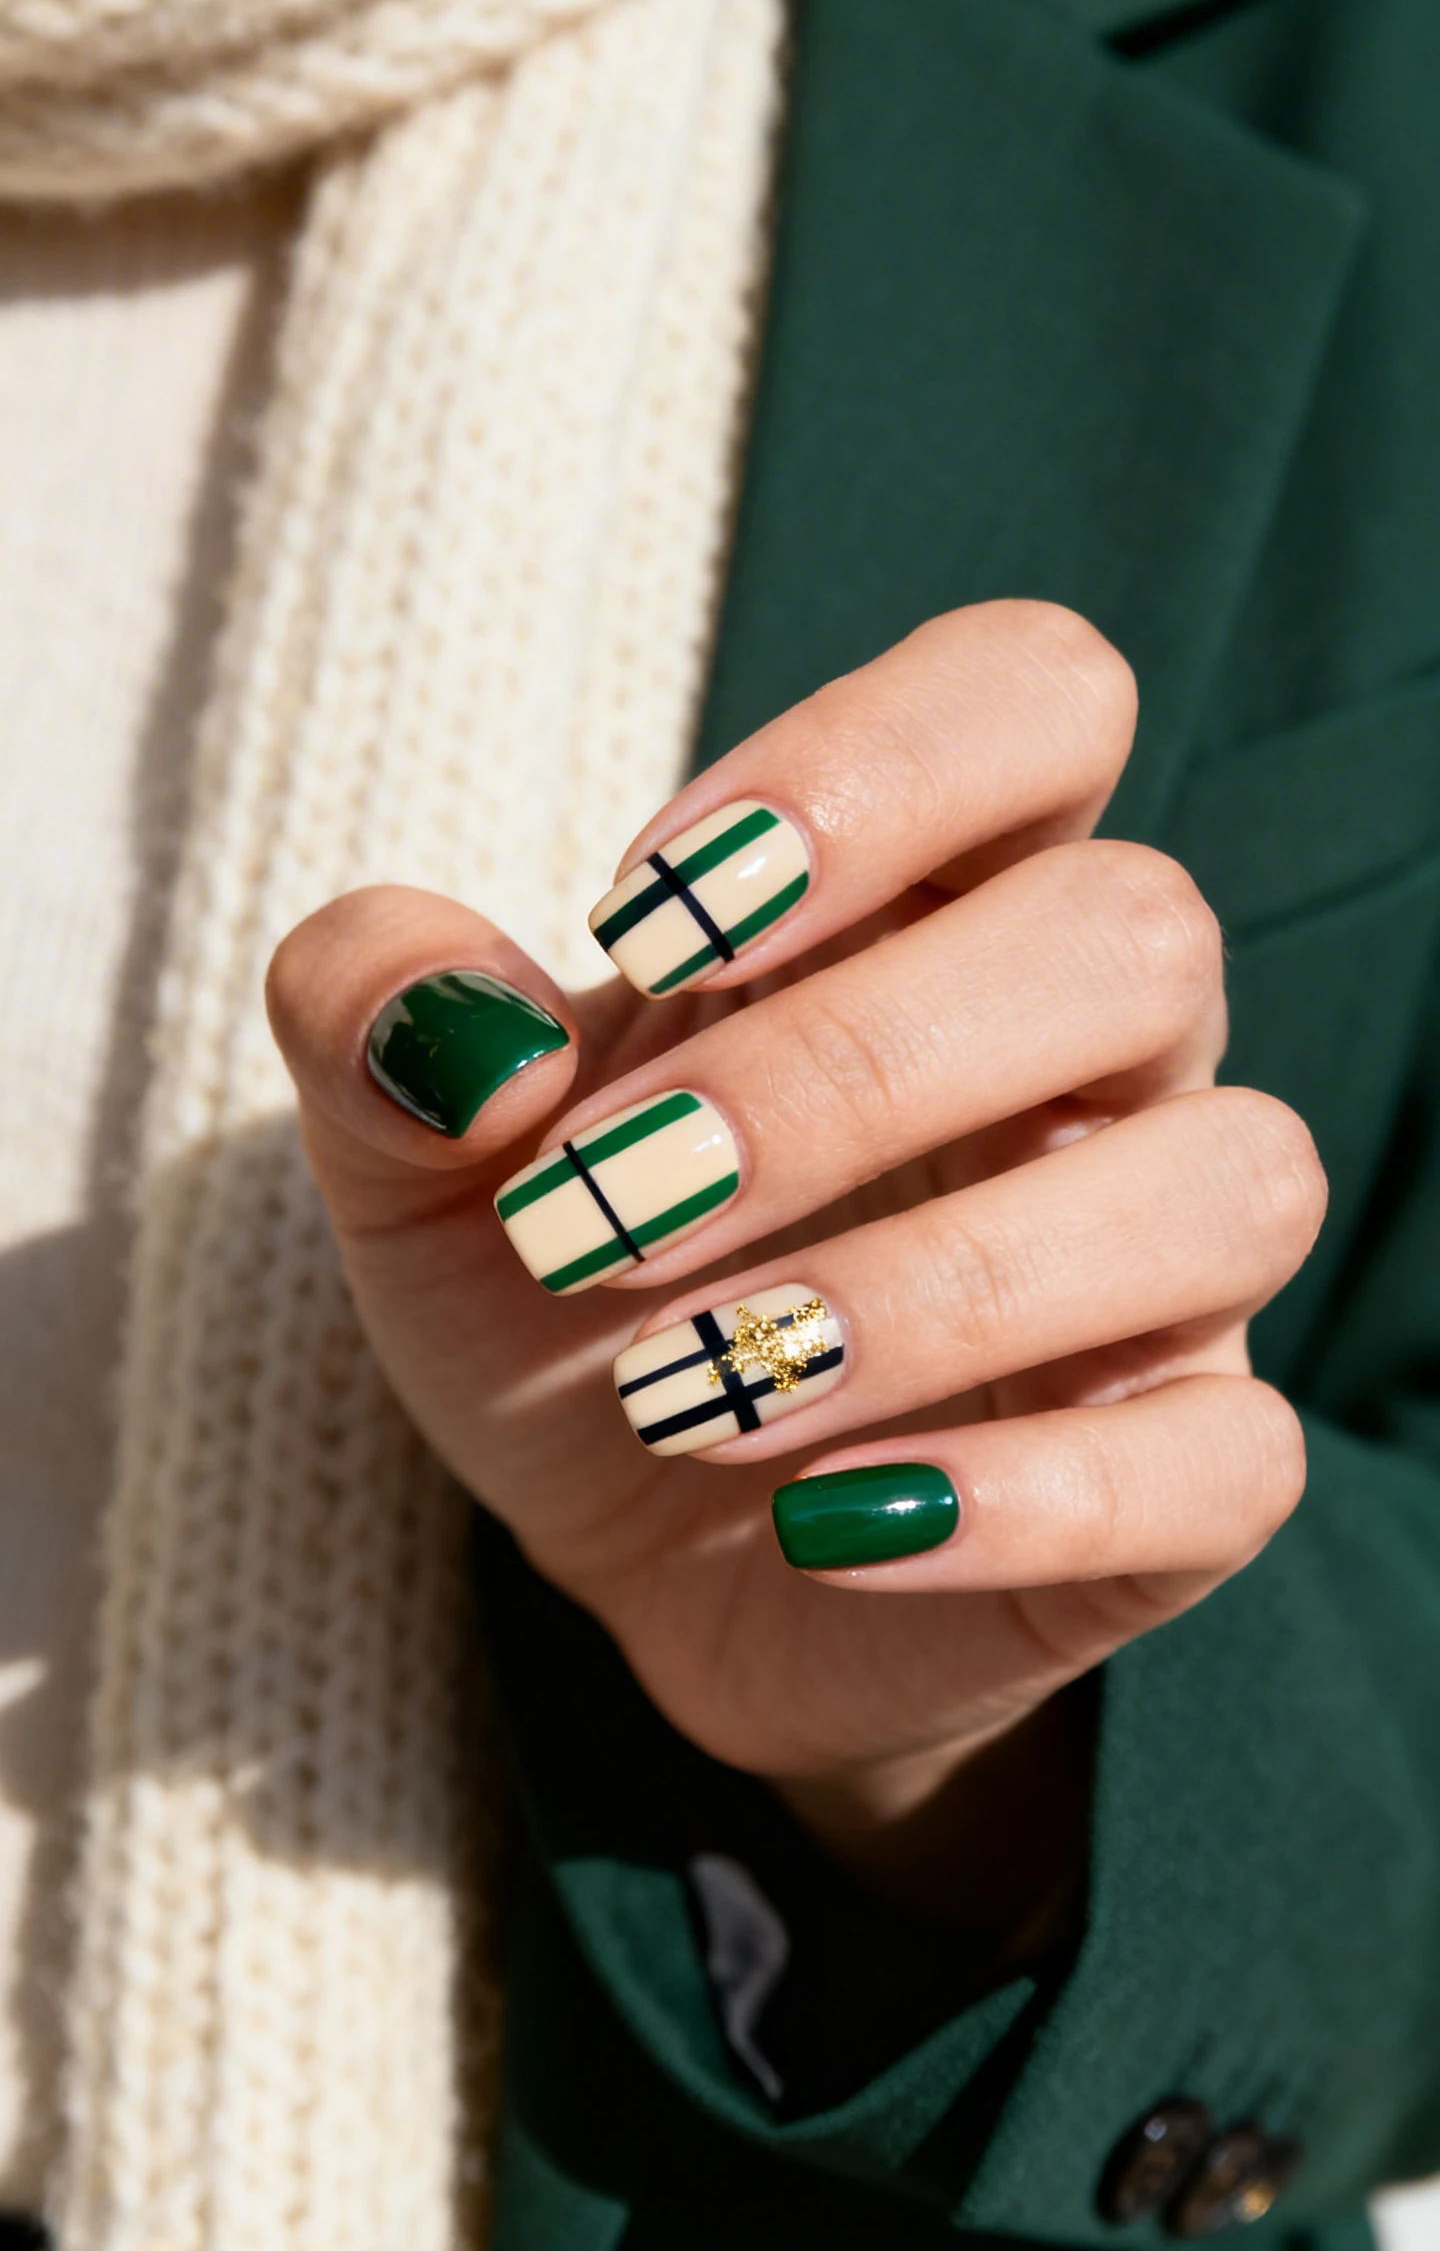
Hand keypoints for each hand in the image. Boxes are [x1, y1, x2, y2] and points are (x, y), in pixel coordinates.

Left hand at [267, 603, 1321, 1922]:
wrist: (635, 1556)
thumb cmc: (566, 1298)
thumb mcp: (414, 1156)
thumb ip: (376, 1014)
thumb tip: (461, 1026)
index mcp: (936, 900)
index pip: (1036, 694)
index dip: (869, 765)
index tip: (645, 917)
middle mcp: (1097, 1051)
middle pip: (1131, 933)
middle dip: (847, 1070)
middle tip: (607, 1214)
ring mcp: (1168, 1266)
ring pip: (1229, 1181)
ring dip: (936, 1290)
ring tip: (689, 1392)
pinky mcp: (1189, 1471)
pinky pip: (1235, 1457)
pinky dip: (1038, 1494)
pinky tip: (828, 1526)